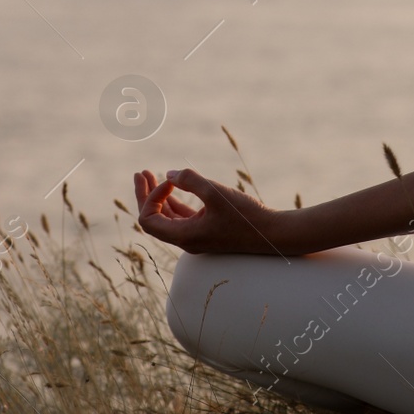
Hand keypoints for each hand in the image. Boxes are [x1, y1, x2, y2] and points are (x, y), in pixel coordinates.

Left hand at [132, 168, 285, 254]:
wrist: (272, 233)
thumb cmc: (246, 215)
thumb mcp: (217, 193)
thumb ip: (191, 181)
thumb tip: (170, 174)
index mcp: (184, 236)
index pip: (149, 220)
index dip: (151, 197)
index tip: (170, 180)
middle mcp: (186, 240)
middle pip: (154, 219)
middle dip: (146, 195)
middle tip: (141, 173)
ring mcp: (196, 236)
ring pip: (168, 218)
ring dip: (159, 196)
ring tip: (151, 175)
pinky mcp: (207, 230)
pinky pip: (182, 218)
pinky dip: (174, 202)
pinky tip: (173, 187)